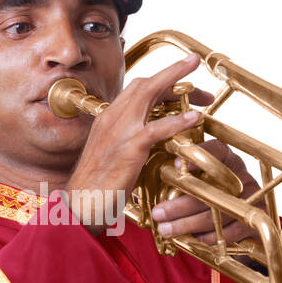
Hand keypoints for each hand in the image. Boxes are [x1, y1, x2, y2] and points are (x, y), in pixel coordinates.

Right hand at [66, 53, 212, 235]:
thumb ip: (126, 142)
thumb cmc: (95, 187)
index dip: (162, 82)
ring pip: (149, 95)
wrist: (79, 206)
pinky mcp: (128, 150)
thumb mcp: (110, 155)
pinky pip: (155, 129)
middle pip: (145, 84)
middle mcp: (112, 119)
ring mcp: (119, 132)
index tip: (184, 87)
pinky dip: (176, 121)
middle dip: (174, 76)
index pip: (136, 89)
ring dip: (176, 83)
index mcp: (108, 119)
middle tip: (201, 84)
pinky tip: (194, 118)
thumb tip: (146, 141)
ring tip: (202, 86)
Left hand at [150, 138, 266, 248]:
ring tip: (165, 229)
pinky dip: (208, 236)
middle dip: (180, 204)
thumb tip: (145, 179)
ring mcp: (251, 196)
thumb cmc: (213, 192)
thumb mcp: (204, 178)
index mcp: (227, 158)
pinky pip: (229, 231)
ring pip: (215, 213)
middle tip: (158, 212)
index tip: (174, 165)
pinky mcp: (256, 218)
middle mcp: (241, 174)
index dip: (197, 157)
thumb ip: (184, 176)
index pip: (216, 150)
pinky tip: (193, 238)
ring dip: (187, 224)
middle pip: (210, 189)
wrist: (246, 217)